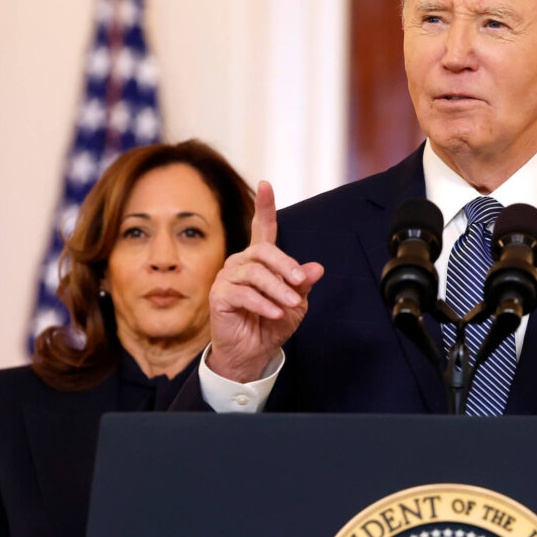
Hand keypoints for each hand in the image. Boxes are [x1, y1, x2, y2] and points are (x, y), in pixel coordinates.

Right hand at [207, 181, 323, 381]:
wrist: (254, 352)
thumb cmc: (273, 323)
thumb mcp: (296, 303)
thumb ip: (302, 284)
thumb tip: (317, 267)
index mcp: (260, 259)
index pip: (263, 228)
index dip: (265, 206)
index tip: (266, 184)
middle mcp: (241, 263)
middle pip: (263, 251)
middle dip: (285, 265)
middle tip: (300, 282)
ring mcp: (228, 277)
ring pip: (255, 273)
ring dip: (277, 289)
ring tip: (291, 305)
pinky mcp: (219, 296)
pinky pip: (243, 294)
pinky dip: (263, 304)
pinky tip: (275, 314)